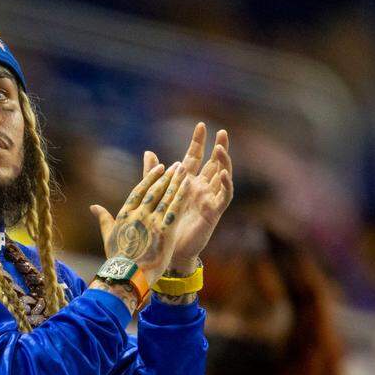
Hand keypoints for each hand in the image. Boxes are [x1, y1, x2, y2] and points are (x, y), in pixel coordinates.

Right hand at [90, 161, 193, 284]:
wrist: (127, 276)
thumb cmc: (117, 259)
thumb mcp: (108, 236)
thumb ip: (103, 219)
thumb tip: (93, 207)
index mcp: (125, 215)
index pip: (139, 191)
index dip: (150, 178)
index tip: (159, 167)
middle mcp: (138, 215)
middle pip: (154, 190)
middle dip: (166, 176)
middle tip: (176, 165)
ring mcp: (152, 222)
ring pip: (166, 197)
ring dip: (176, 182)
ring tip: (183, 170)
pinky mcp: (165, 231)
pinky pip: (175, 209)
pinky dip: (182, 195)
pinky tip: (188, 185)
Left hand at [144, 123, 233, 272]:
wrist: (166, 250)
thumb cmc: (162, 223)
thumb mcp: (156, 194)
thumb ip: (152, 174)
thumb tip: (148, 152)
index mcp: (186, 182)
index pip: (194, 157)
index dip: (198, 142)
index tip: (201, 125)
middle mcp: (200, 188)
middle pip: (213, 163)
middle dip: (219, 147)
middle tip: (222, 131)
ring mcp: (208, 199)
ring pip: (222, 176)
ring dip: (224, 162)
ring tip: (221, 148)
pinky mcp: (213, 212)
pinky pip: (224, 196)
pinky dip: (226, 185)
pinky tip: (224, 175)